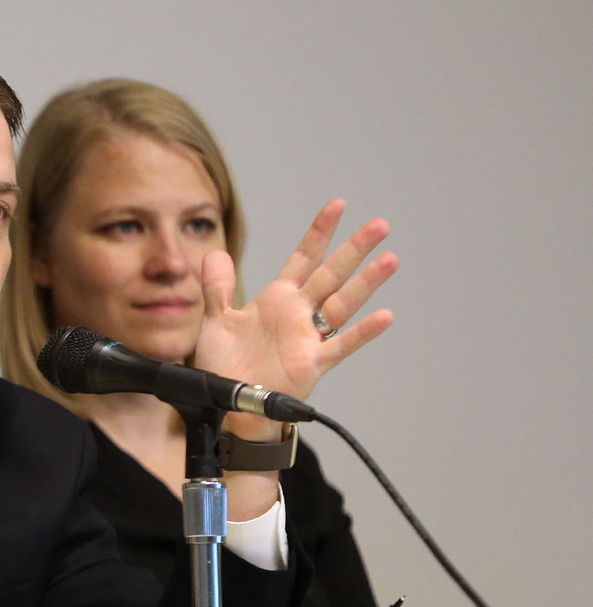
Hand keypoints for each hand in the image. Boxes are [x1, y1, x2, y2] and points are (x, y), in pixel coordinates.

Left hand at [194, 198, 397, 435]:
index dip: (319, 232)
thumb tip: (215, 253)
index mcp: (278, 299)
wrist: (227, 401)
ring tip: (390, 259)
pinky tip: (384, 316)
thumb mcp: (216, 320)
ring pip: (343, 304)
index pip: (304, 258)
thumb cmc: (225, 365)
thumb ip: (218, 287)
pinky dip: (362, 332)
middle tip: (380, 224)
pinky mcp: (312, 362)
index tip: (338, 205)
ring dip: (366, 283)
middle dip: (354, 249)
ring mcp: (308, 337)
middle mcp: (298, 313)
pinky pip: (341, 344)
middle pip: (331, 274)